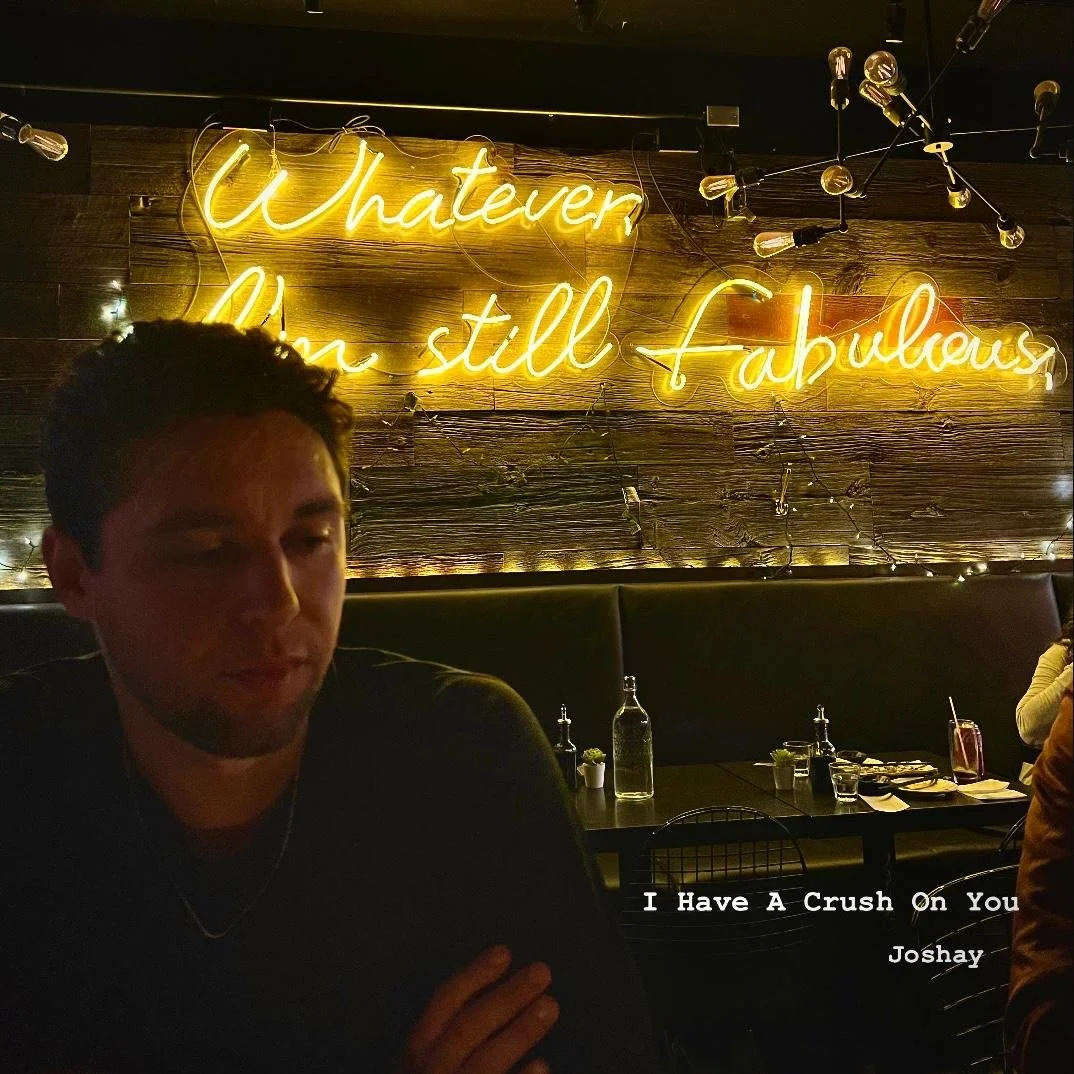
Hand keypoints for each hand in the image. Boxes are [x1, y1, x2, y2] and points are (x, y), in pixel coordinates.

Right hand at [399, 945, 558, 1073]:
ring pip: (485, 1063)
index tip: (505, 953)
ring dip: (520, 1031)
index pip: (444, 1004)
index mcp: (416, 1052)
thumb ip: (452, 1032)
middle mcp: (429, 1073)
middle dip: (506, 997)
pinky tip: (543, 1066)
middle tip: (542, 972)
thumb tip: (500, 993)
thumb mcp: (428, 1059)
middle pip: (469, 1028)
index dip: (474, 975)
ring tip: (550, 1007)